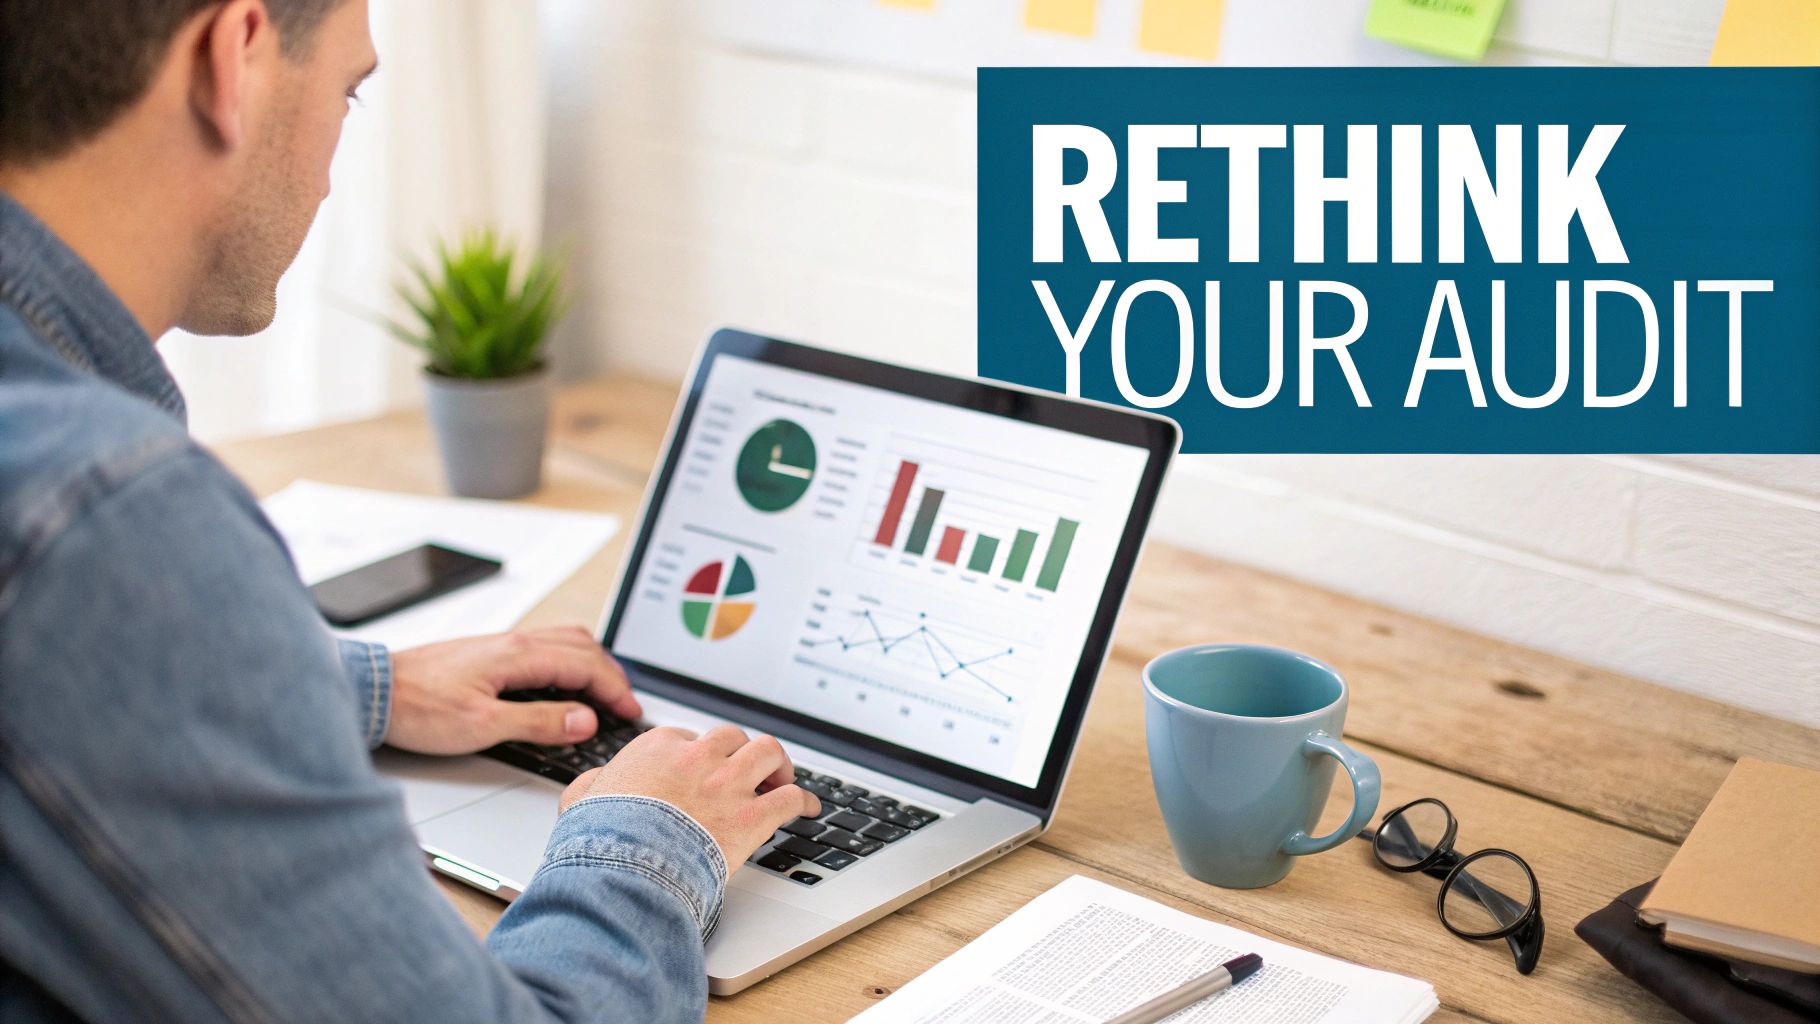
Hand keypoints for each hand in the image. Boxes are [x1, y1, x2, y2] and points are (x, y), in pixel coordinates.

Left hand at [384, 626, 641, 754]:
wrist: (375, 692)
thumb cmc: (419, 708)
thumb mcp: (484, 726)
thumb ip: (539, 722)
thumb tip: (584, 719)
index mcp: (519, 655)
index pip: (586, 665)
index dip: (614, 690)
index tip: (629, 712)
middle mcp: (513, 642)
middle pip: (582, 646)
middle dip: (611, 675)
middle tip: (625, 704)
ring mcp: (501, 644)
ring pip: (564, 640)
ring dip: (592, 662)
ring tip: (603, 689)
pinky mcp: (488, 653)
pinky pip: (544, 646)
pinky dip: (569, 660)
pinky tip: (562, 680)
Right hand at [559, 725, 820, 867]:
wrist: (625, 865)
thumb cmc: (601, 837)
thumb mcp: (582, 801)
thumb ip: (591, 786)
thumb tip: (591, 785)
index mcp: (660, 747)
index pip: (690, 737)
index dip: (702, 754)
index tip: (706, 766)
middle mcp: (699, 757)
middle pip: (734, 738)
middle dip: (743, 751)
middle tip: (749, 768)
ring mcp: (728, 784)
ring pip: (768, 754)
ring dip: (778, 765)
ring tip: (782, 778)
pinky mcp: (752, 815)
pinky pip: (790, 798)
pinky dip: (805, 800)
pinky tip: (809, 808)